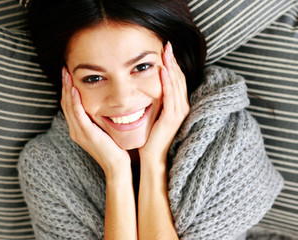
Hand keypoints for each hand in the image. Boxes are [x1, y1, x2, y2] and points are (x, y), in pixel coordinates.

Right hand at [61, 69, 130, 176]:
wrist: (117, 166)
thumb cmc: (114, 148)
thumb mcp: (104, 130)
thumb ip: (99, 118)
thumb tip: (103, 104)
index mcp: (78, 129)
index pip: (69, 105)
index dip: (67, 90)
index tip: (69, 75)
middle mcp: (75, 130)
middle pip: (66, 103)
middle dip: (65, 85)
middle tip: (64, 69)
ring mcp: (79, 132)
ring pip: (69, 106)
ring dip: (67, 89)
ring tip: (67, 74)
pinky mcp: (86, 134)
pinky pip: (78, 115)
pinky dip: (75, 102)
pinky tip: (75, 90)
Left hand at [139, 42, 189, 162]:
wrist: (152, 157)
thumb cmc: (151, 137)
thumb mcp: (155, 114)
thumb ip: (157, 101)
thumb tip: (149, 88)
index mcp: (179, 106)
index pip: (177, 80)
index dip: (172, 64)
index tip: (165, 50)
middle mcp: (182, 107)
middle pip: (179, 78)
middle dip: (173, 61)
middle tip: (167, 44)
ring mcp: (179, 112)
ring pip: (176, 84)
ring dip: (171, 67)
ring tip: (166, 52)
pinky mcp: (172, 118)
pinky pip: (170, 96)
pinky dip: (167, 82)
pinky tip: (163, 70)